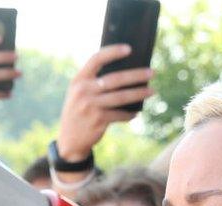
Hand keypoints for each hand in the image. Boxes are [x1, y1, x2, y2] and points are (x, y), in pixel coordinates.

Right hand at [56, 44, 154, 162]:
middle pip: (115, 79)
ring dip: (139, 93)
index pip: (96, 59)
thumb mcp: (79, 94)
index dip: (113, 52)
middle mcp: (83, 91)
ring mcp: (91, 106)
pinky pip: (120, 114)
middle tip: (152, 72)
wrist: (69, 140)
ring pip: (121, 97)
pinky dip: (129, 114)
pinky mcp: (98, 120)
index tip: (129, 48)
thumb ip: (94, 82)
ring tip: (152, 91)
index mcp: (79, 80)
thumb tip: (126, 74)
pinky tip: (136, 113)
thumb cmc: (80, 111)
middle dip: (136, 75)